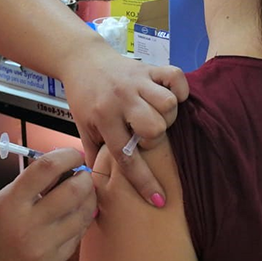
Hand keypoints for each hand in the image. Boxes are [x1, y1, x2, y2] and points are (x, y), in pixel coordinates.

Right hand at [0, 148, 95, 260]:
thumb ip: (26, 185)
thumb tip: (60, 168)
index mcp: (10, 204)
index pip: (47, 168)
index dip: (67, 156)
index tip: (74, 154)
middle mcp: (28, 226)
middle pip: (74, 192)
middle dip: (85, 178)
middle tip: (82, 175)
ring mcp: (43, 249)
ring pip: (82, 215)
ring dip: (88, 199)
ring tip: (82, 194)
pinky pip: (77, 237)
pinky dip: (78, 222)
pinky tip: (72, 217)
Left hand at [60, 44, 188, 206]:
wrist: (82, 60)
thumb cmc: (85, 98)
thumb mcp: (83, 128)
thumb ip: (94, 156)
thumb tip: (97, 191)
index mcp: (103, 117)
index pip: (126, 156)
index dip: (144, 181)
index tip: (159, 200)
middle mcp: (121, 99)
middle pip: (154, 127)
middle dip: (154, 137)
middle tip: (144, 133)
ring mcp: (137, 81)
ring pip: (168, 103)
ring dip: (166, 114)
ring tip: (155, 114)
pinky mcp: (149, 67)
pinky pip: (175, 77)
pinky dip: (179, 89)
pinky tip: (169, 95)